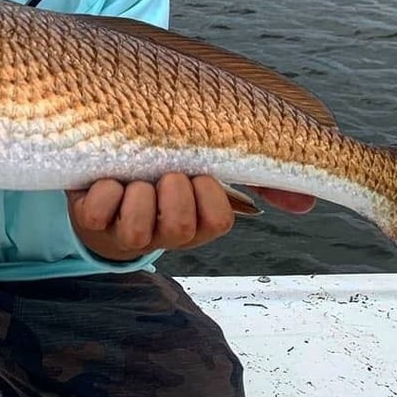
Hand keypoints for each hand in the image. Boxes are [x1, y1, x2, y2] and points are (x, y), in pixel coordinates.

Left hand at [67, 174, 314, 260]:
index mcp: (198, 220)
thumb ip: (260, 175)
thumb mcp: (210, 164)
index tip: (198, 173)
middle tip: (165, 173)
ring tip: (135, 178)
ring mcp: (125, 232)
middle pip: (180, 227)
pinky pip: (98, 211)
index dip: (210, 196)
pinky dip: (104, 190)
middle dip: (174, 192)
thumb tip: (306, 205)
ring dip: (138, 195)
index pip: (218, 221)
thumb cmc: (164, 167)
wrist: (106, 179)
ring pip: (138, 228)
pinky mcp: (90, 221)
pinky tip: (107, 180)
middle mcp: (164, 233)